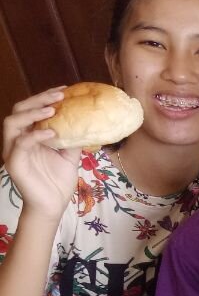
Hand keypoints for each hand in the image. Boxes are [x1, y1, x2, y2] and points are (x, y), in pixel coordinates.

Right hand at [1, 88, 77, 224]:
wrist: (52, 205)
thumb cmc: (58, 181)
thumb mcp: (70, 155)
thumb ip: (74, 139)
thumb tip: (89, 122)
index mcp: (29, 135)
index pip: (31, 109)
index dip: (44, 97)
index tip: (64, 90)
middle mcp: (18, 139)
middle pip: (19, 110)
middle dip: (38, 99)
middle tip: (59, 96)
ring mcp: (13, 150)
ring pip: (11, 122)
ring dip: (32, 113)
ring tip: (52, 109)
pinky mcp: (14, 163)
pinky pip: (20, 143)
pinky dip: (35, 135)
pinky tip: (51, 132)